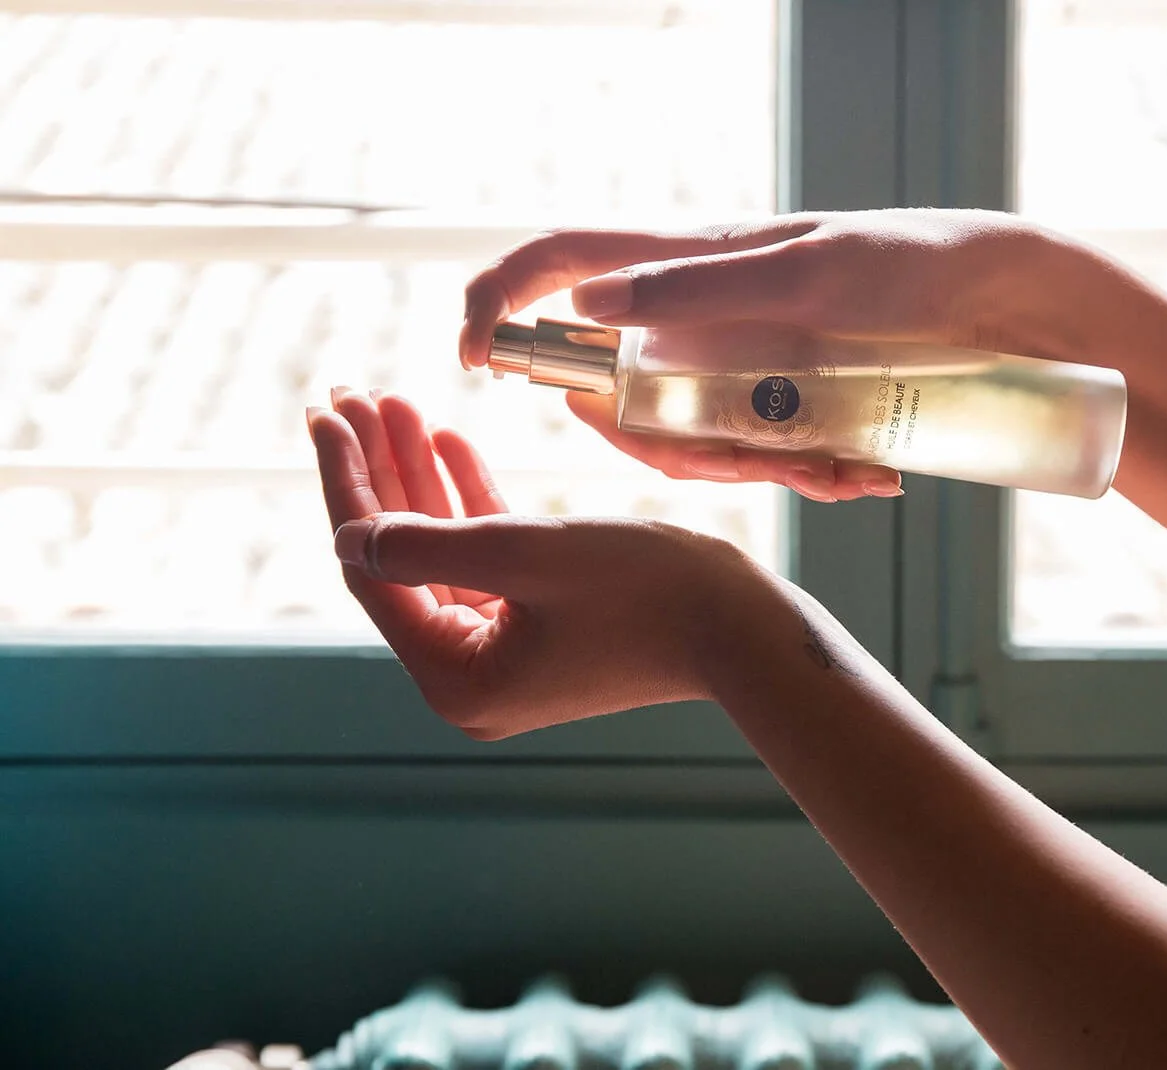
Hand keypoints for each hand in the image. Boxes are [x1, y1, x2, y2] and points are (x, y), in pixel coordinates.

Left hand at [306, 388, 765, 739]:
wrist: (742, 627)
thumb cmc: (645, 591)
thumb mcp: (524, 554)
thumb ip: (426, 544)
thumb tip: (348, 538)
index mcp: (455, 678)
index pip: (373, 567)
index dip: (346, 483)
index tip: (327, 412)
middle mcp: (471, 677)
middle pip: (400, 557)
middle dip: (375, 473)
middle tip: (348, 396)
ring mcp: (507, 654)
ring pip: (441, 550)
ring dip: (420, 478)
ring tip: (394, 403)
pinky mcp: (541, 630)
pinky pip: (487, 560)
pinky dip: (468, 503)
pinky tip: (447, 442)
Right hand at [460, 208, 1066, 501]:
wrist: (1007, 303)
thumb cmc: (909, 264)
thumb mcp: (804, 276)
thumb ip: (694, 292)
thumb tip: (584, 307)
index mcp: (687, 265)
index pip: (560, 263)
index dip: (500, 301)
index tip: (471, 361)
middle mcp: (699, 317)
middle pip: (619, 394)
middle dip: (668, 447)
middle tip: (753, 462)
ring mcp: (739, 363)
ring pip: (690, 440)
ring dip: (755, 472)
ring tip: (842, 469)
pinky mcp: (785, 402)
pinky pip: (759, 455)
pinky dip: (806, 475)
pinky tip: (868, 475)